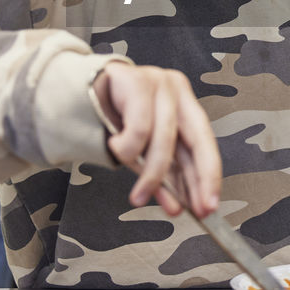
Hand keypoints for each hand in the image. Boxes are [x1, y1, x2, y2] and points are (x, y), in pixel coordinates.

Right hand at [92, 62, 221, 218]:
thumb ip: (162, 175)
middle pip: (198, 139)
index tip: (208, 206)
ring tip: (138, 194)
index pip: (206, 145)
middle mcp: (177, 91)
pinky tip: (115, 146)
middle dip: (195, 179)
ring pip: (164, 140)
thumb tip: (177, 206)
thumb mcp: (143, 151)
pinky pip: (139, 129)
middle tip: (188, 208)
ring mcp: (158, 83)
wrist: (80, 93)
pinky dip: (126, 148)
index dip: (209, 177)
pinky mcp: (136, 81)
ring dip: (150, 175)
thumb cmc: (116, 119)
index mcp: (185, 105)